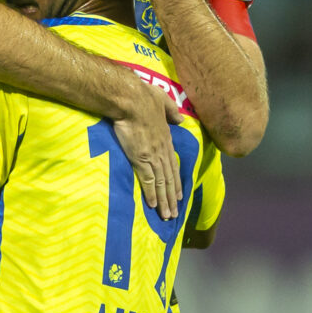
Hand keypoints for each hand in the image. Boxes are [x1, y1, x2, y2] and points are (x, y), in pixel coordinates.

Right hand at [114, 81, 182, 218]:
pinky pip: (147, 180)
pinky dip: (151, 194)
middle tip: (175, 214)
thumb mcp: (163, 100)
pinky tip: (153, 205)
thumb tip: (180, 119)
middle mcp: (162, 151)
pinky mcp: (140, 158)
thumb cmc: (144, 97)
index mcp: (167, 139)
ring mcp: (152, 156)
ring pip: (161, 184)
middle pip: (169, 179)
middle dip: (172, 198)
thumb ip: (172, 111)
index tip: (180, 195)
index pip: (173, 165)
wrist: (131, 99)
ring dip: (164, 201)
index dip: (177, 182)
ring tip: (167, 216)